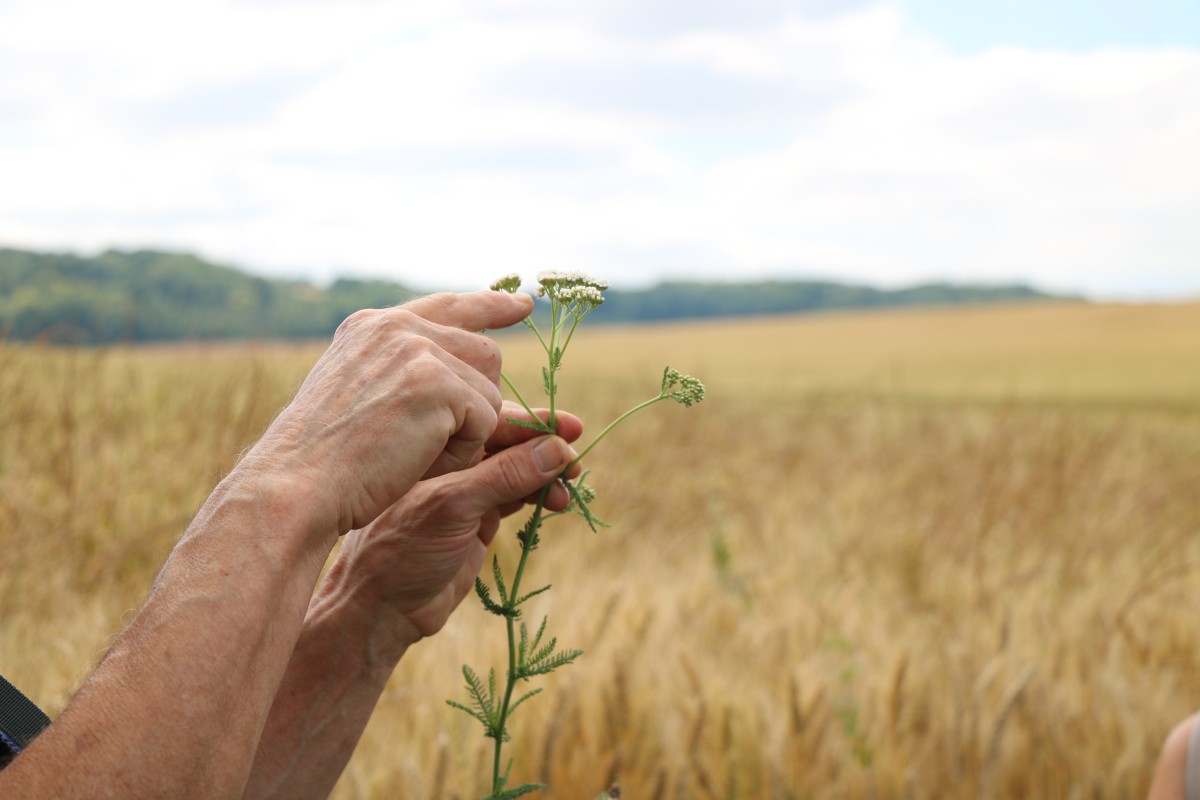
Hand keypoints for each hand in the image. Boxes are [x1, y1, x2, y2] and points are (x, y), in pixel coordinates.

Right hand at [241, 291, 533, 536]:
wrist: (298, 483)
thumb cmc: (324, 460)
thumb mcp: (355, 395)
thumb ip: (398, 371)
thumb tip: (464, 364)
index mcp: (374, 326)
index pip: (449, 305)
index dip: (490, 304)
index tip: (524, 304)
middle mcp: (398, 326)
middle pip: (484, 354)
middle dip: (475, 403)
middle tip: (429, 444)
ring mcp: (418, 350)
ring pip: (488, 391)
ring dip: (467, 432)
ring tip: (414, 453)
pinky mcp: (438, 382)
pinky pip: (485, 420)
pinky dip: (463, 451)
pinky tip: (419, 460)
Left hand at [322, 405, 583, 649]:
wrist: (379, 610)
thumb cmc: (400, 550)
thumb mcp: (453, 506)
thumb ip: (504, 476)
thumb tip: (558, 450)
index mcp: (437, 448)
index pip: (493, 422)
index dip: (535, 423)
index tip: (572, 428)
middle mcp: (452, 464)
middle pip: (511, 444)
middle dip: (547, 449)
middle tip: (578, 460)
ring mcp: (466, 493)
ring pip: (518, 472)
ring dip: (547, 477)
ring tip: (569, 490)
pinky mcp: (477, 522)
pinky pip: (516, 498)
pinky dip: (539, 498)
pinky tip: (557, 503)